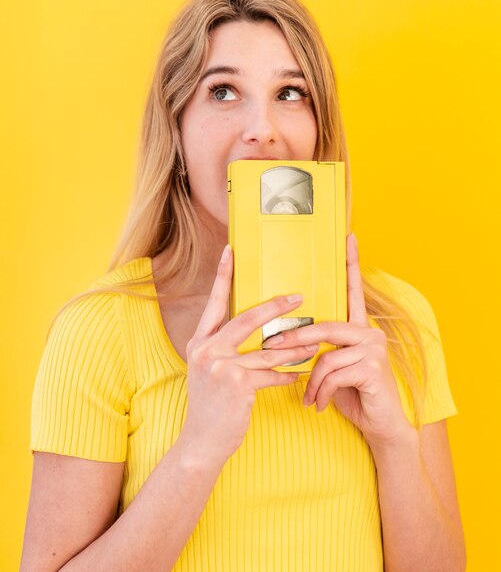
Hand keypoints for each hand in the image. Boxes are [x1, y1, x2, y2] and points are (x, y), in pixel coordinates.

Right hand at [179, 245, 318, 466]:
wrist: (200, 442)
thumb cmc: (210, 405)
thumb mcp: (209, 371)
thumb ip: (225, 348)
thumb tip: (256, 332)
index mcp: (200, 341)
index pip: (213, 302)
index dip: (222, 275)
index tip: (230, 249)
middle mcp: (207, 350)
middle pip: (247, 318)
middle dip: (276, 306)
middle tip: (299, 296)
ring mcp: (221, 367)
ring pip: (268, 349)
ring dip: (294, 347)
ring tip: (314, 342)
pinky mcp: (238, 385)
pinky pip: (272, 374)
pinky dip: (288, 376)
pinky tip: (300, 376)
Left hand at [263, 233, 411, 448]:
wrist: (380, 427)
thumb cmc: (351, 395)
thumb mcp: (331, 368)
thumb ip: (319, 349)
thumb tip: (286, 338)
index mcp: (358, 328)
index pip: (352, 291)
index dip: (351, 264)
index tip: (348, 237)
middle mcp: (369, 332)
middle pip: (325, 327)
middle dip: (295, 339)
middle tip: (272, 347)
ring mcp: (373, 349)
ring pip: (325, 355)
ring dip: (311, 380)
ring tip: (307, 396)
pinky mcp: (373, 368)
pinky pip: (332, 374)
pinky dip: (320, 392)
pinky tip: (319, 404)